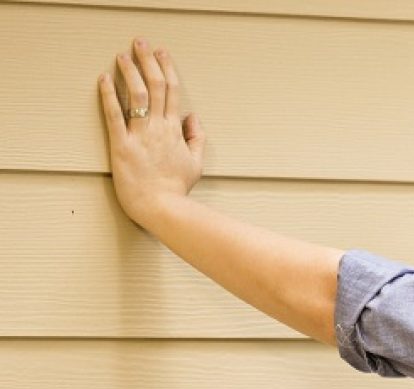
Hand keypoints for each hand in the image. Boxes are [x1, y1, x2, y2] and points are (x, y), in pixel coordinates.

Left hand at [98, 39, 204, 225]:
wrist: (163, 208)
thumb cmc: (177, 190)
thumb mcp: (196, 164)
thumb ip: (197, 139)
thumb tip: (194, 119)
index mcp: (176, 131)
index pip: (173, 93)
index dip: (167, 69)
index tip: (162, 54)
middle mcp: (159, 128)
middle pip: (156, 86)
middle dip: (148, 61)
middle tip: (141, 44)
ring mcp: (140, 135)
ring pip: (137, 95)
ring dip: (130, 71)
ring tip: (122, 55)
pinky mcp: (122, 145)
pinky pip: (115, 115)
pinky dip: (108, 95)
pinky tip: (104, 79)